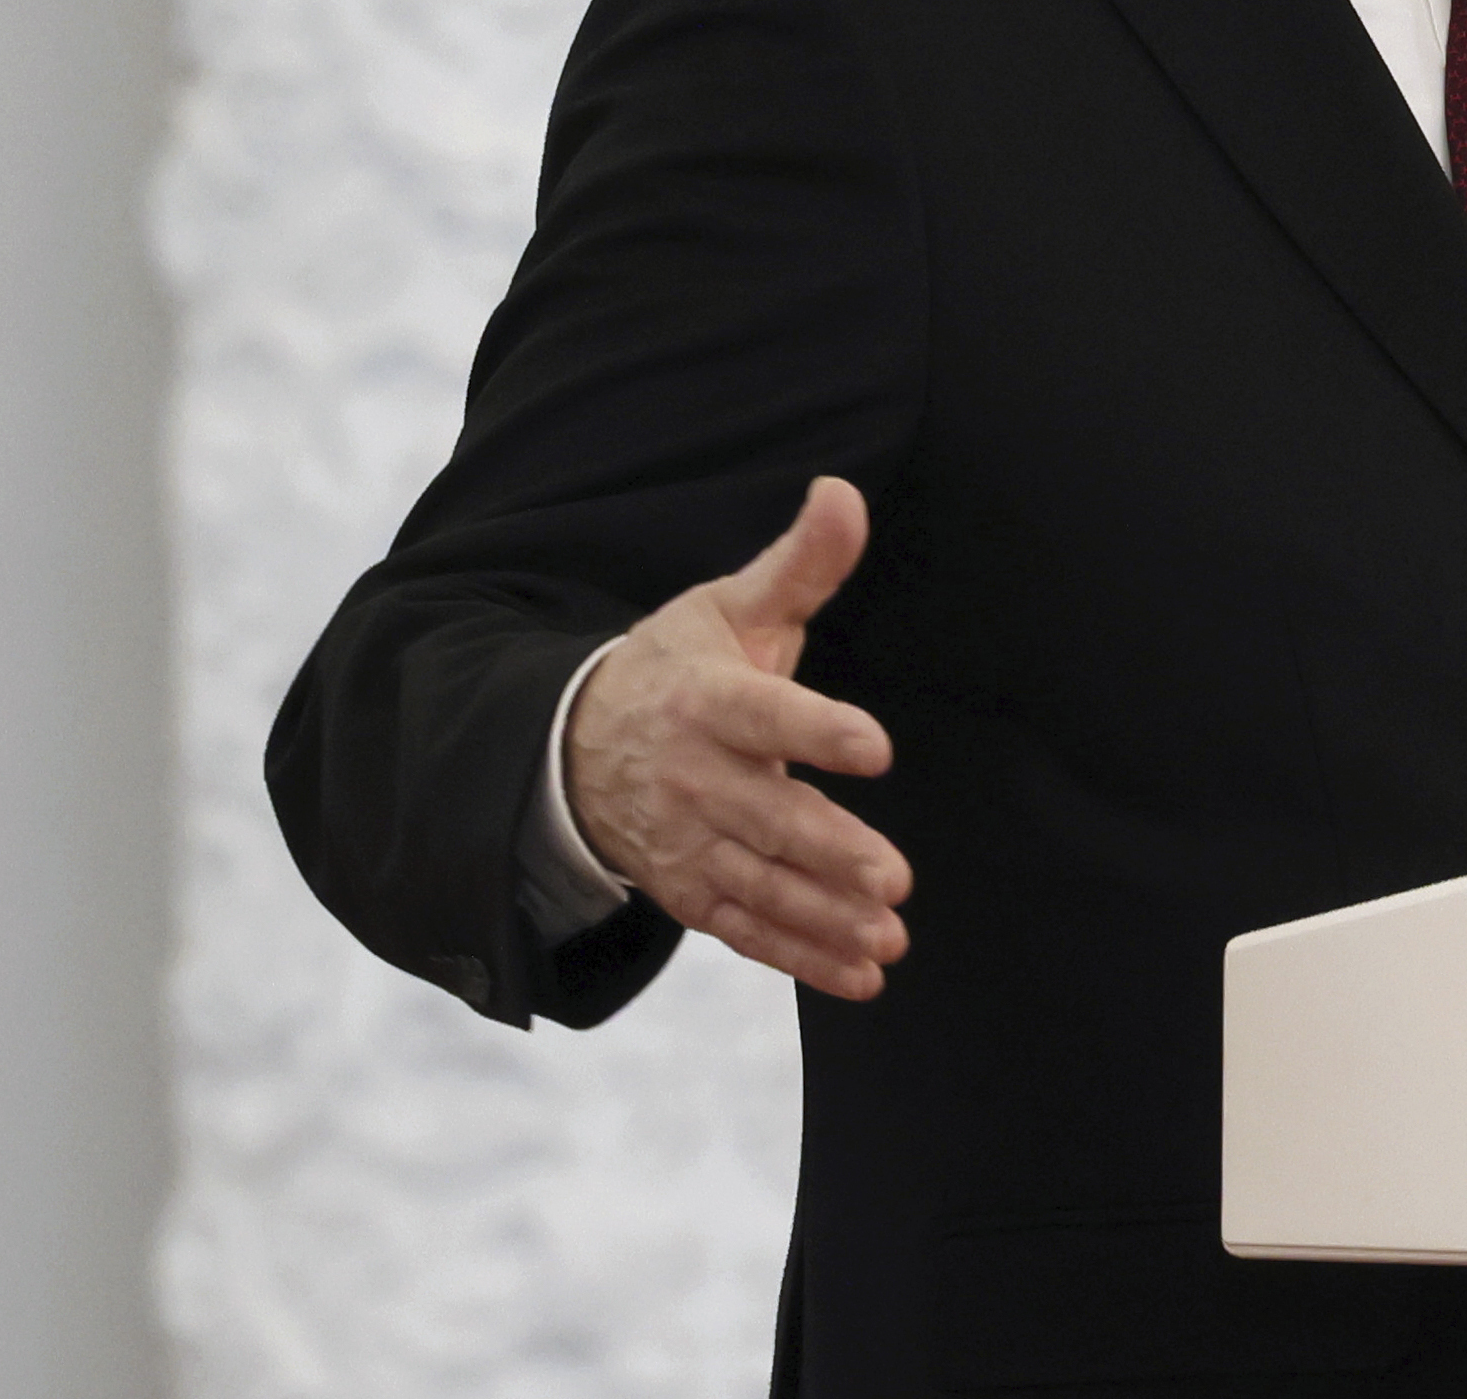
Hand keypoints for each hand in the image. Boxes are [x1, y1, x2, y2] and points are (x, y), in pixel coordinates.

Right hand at [566, 476, 912, 997]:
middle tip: (894, 877)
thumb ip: (800, 563)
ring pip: (760, 883)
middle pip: (768, 817)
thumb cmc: (674, 664)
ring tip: (889, 936)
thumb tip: (844, 492)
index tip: (876, 745)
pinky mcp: (690, 888)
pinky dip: (800, 956)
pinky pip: (746, 928)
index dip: (818, 728)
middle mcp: (694, 777)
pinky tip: (862, 974)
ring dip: (824, 916)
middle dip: (829, 851)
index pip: (764, 714)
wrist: (572, 744)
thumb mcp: (729, 606)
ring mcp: (688, 841)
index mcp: (707, 699)